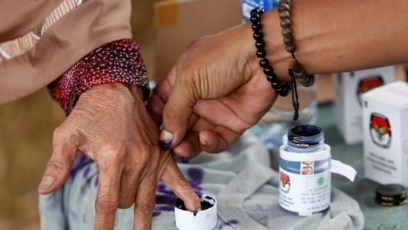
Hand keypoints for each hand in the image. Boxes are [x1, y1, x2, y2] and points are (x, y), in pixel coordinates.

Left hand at [38, 83, 199, 228]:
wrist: (116, 90)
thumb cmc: (90, 112)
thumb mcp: (68, 134)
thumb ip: (58, 163)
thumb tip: (46, 190)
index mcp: (113, 156)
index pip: (108, 201)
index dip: (102, 224)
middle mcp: (136, 159)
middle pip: (127, 201)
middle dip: (116, 205)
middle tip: (110, 200)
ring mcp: (153, 157)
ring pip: (147, 197)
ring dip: (143, 217)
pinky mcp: (162, 153)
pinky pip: (177, 177)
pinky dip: (186, 192)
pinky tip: (194, 207)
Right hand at [147, 24, 278, 157]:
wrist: (262, 58)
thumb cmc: (223, 58)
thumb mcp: (188, 80)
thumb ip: (174, 111)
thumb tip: (165, 138)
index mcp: (181, 80)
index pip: (161, 103)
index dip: (154, 119)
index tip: (145, 134)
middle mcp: (196, 97)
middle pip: (176, 124)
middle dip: (170, 138)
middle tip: (165, 149)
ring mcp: (214, 112)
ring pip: (194, 137)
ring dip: (186, 145)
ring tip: (182, 148)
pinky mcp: (232, 124)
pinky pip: (216, 141)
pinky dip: (209, 143)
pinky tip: (206, 137)